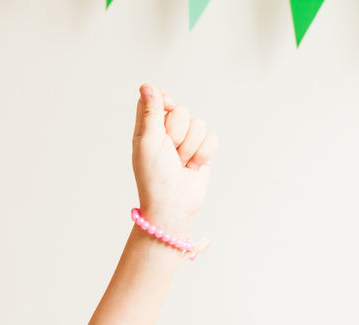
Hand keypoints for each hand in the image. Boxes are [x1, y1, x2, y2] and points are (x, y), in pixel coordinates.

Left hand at [131, 84, 218, 231]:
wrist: (173, 205)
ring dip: (190, 147)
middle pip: (181, 110)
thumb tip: (146, 85)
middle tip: (169, 152)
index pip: (157, 99)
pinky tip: (192, 167)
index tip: (167, 108)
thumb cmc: (155, 177)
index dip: (165, 101)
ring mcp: (186, 142)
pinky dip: (203, 154)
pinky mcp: (201, 152)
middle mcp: (166, 133)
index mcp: (148, 129)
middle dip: (178, 132)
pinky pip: (212, 138)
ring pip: (199, 124)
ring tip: (180, 164)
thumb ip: (150, 112)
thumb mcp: (148, 141)